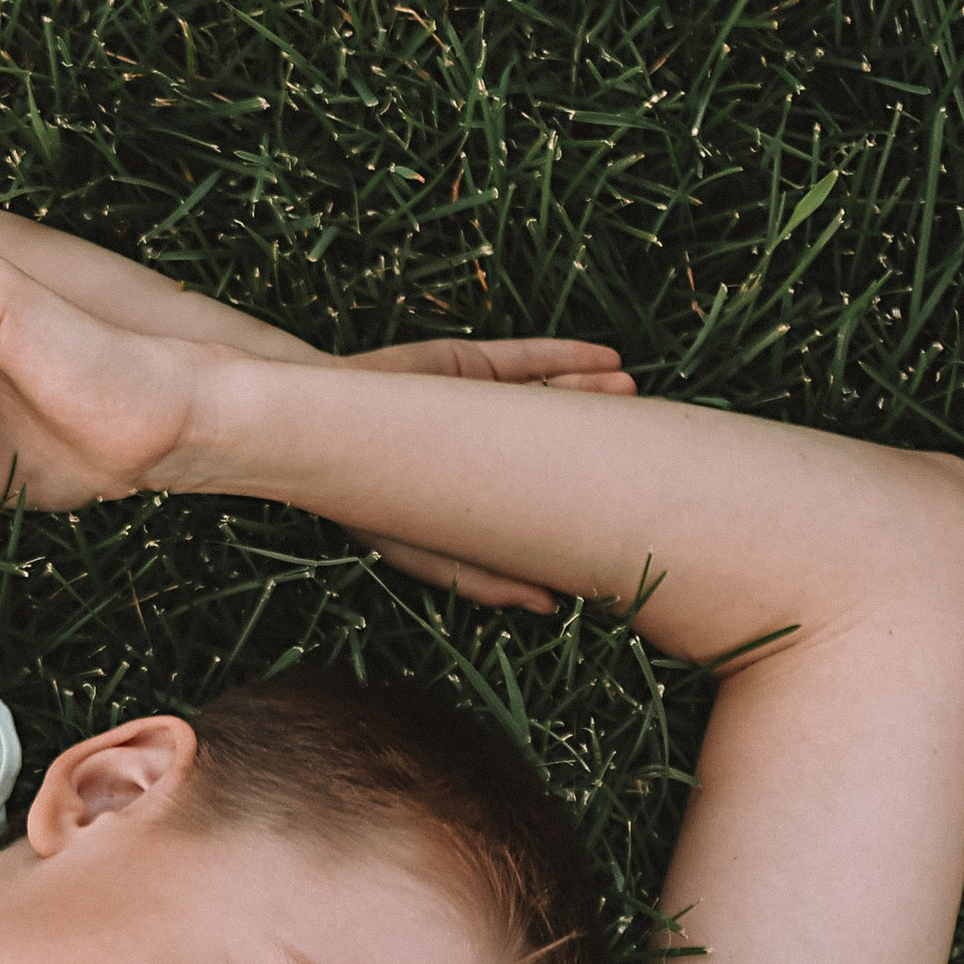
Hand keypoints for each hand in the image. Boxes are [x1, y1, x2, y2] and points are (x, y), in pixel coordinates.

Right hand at [336, 337, 638, 609]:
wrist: (311, 424)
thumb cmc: (361, 499)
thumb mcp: (422, 551)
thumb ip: (481, 579)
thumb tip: (548, 606)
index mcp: (472, 505)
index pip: (540, 512)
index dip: (582, 516)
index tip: (628, 525)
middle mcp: (478, 457)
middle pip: (554, 448)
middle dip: (602, 444)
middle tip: (653, 442)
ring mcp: (472, 408)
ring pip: (547, 400)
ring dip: (591, 396)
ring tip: (634, 394)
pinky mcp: (464, 367)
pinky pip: (526, 360)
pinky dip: (565, 357)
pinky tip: (605, 360)